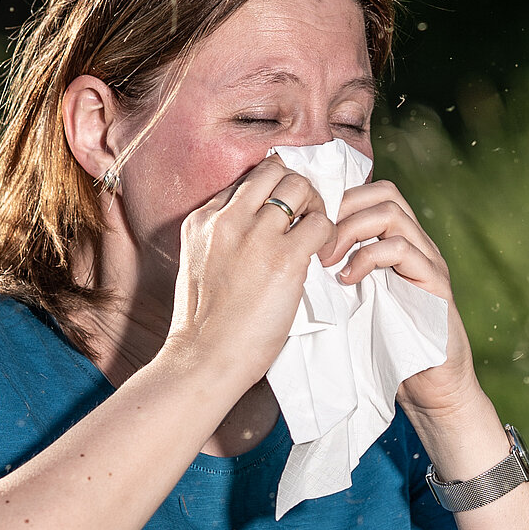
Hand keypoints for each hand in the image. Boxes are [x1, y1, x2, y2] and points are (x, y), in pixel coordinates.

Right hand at [163, 156, 336, 396]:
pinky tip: (323, 256)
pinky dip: (329, 235)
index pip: (247, 181)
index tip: (284, 214)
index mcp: (203, 220)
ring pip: (300, 187)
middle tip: (306, 217)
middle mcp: (228, 219)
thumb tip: (260, 227)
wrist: (204, 358)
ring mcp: (256, 235)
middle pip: (274, 171)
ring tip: (316, 235)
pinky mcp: (284, 258)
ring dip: (315, 206)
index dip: (271, 193)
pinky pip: (321, 223)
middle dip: (296, 188)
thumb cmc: (205, 324)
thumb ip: (223, 237)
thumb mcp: (199, 263)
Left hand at [317, 178, 483, 417]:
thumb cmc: (385, 347)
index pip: (371, 193)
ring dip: (351, 231)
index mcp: (398, 243)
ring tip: (329, 261)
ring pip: (391, 214)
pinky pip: (402, 249)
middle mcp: (417, 244)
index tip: (310, 227)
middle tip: (316, 242)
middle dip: (343, 209)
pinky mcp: (435, 283)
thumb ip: (336, 273)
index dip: (338, 199)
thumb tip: (290, 256)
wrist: (431, 387)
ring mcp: (428, 261)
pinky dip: (368, 258)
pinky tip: (348, 281)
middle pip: (383, 192)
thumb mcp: (353, 301)